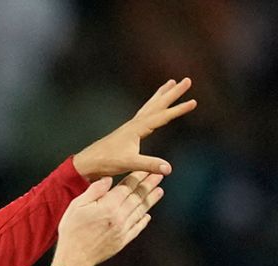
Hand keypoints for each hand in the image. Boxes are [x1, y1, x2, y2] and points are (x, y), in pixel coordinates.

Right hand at [52, 171, 164, 265]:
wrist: (75, 258)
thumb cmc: (72, 231)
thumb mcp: (76, 206)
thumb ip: (94, 191)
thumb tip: (108, 179)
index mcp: (108, 206)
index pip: (127, 187)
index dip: (137, 177)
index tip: (146, 169)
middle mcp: (119, 216)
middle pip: (137, 197)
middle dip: (148, 185)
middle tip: (159, 175)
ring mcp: (123, 229)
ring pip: (140, 211)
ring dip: (150, 200)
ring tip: (159, 190)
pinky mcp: (122, 241)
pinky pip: (137, 228)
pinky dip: (143, 220)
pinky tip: (147, 215)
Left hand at [72, 78, 196, 179]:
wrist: (87, 162)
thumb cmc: (106, 162)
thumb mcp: (129, 163)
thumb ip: (149, 164)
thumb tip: (169, 168)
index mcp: (137, 128)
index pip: (162, 116)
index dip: (179, 109)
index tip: (194, 101)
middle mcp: (134, 124)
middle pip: (157, 104)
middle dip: (173, 93)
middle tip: (187, 80)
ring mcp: (130, 126)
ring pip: (150, 106)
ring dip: (161, 95)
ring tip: (171, 83)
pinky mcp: (127, 131)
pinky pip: (144, 114)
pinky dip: (152, 106)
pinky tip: (154, 106)